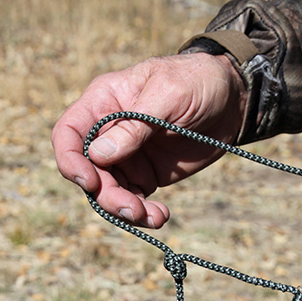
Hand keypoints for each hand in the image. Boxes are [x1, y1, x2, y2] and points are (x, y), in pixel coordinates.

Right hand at [52, 53, 245, 227]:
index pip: (68, 133)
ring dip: (125, 210)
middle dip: (105, 194)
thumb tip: (97, 155)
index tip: (87, 180)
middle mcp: (107, 132)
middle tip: (131, 209)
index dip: (69, 159)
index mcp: (103, 102)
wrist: (232, 99)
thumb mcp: (168, 94)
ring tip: (152, 217)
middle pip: (88, 171)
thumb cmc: (197, 81)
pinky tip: (160, 216)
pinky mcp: (144, 175)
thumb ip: (134, 124)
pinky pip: (133, 200)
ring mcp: (125, 156)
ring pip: (108, 191)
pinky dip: (143, 213)